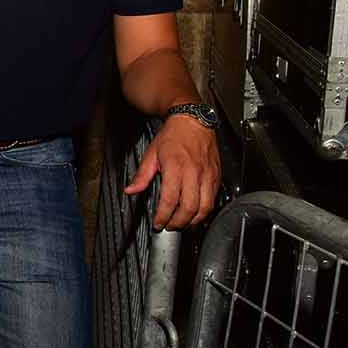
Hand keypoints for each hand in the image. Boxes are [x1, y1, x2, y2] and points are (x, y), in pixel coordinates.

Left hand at [125, 115, 221, 229]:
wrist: (193, 121)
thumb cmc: (173, 135)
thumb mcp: (151, 154)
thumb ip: (142, 176)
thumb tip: (131, 190)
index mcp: (176, 168)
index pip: (169, 200)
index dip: (163, 216)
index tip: (158, 223)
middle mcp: (194, 173)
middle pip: (189, 208)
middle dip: (178, 222)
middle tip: (170, 226)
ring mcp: (208, 175)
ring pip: (205, 207)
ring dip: (194, 220)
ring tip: (183, 223)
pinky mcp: (217, 175)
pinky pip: (214, 198)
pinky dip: (205, 210)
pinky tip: (196, 212)